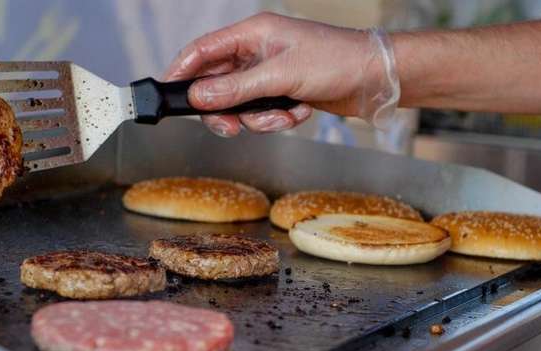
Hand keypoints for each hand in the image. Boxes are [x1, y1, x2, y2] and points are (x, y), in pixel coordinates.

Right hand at [164, 12, 376, 136]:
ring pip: (239, 106)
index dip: (181, 71)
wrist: (374, 79)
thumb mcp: (281, 75)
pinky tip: (298, 112)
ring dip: (259, 119)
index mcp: (252, 34)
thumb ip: (236, 88)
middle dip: (224, 110)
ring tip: (283, 115)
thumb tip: (198, 97)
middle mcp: (255, 53)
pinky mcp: (279, 94)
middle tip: (231, 127)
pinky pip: (261, 114)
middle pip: (216, 85)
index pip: (203, 51)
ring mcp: (267, 74)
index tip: (166, 92)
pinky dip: (277, 119)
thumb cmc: (336, 61)